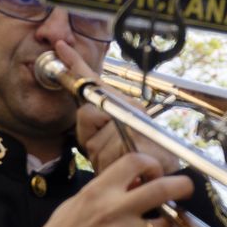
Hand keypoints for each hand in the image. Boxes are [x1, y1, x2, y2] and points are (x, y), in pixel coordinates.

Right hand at [16, 151, 197, 226]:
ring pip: (169, 220)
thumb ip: (107, 189)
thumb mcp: (78, 201)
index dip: (152, 164)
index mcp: (99, 190)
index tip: (155, 174)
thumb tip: (137, 181)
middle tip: (184, 190)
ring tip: (178, 220)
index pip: (135, 161)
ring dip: (179, 219)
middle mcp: (114, 208)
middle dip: (182, 185)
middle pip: (162, 187)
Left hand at [55, 40, 181, 174]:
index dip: (76, 65)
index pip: (95, 82)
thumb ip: (93, 122)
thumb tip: (83, 108)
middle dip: (92, 140)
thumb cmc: (137, 158)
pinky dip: (112, 169)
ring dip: (102, 160)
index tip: (60, 48)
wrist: (166, 178)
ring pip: (95, 143)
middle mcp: (132, 108)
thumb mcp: (109, 139)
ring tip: (120, 164)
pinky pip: (108, 158)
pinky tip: (126, 170)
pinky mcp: (140, 145)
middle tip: (111, 153)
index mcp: (124, 104)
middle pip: (88, 115)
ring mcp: (137, 125)